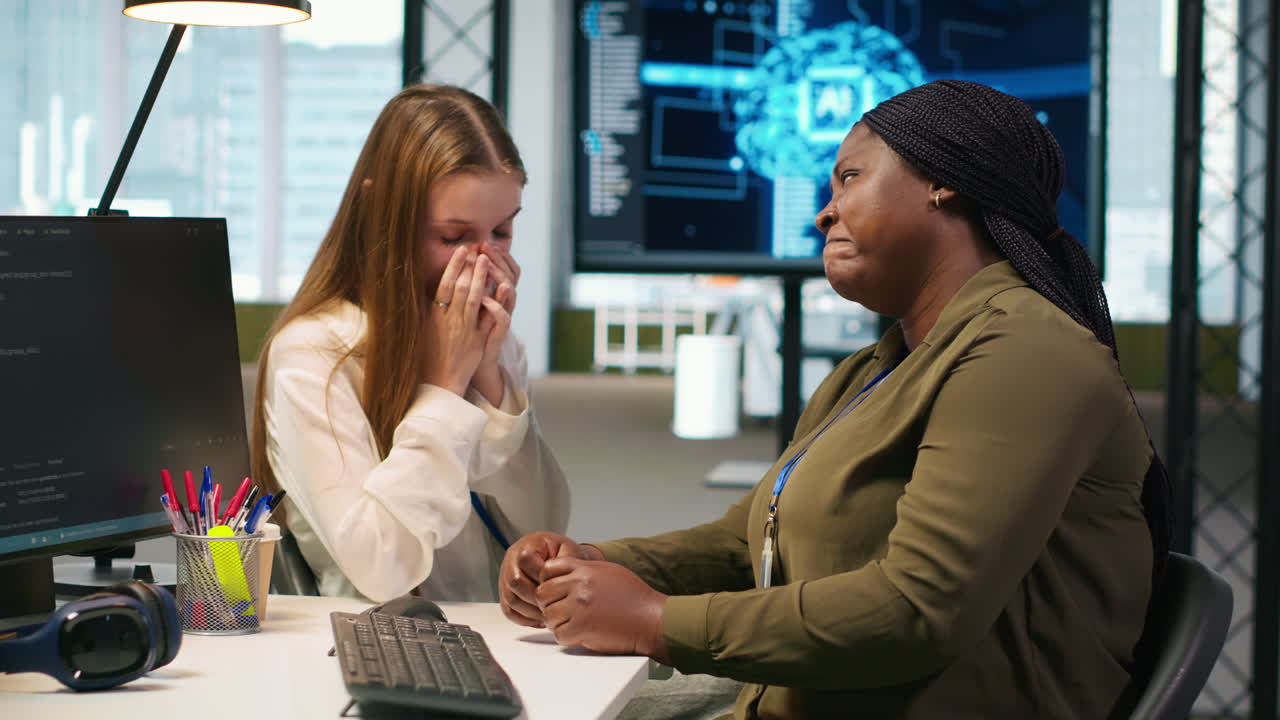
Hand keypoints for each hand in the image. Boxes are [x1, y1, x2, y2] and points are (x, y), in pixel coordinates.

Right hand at [420, 247, 494, 394]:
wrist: (439, 383)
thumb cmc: (426, 357)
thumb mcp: (420, 330)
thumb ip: (423, 309)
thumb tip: (422, 288)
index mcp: (434, 317)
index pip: (443, 285)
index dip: (453, 266)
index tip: (462, 251)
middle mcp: (449, 321)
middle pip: (460, 288)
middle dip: (470, 267)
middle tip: (477, 250)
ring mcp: (465, 330)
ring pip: (474, 299)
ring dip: (481, 278)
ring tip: (486, 261)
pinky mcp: (477, 341)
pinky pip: (488, 319)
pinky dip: (496, 302)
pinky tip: (502, 287)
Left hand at [471, 244, 520, 404]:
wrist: (472, 365)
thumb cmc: (465, 336)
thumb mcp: (465, 309)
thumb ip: (464, 289)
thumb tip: (454, 266)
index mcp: (493, 297)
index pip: (501, 269)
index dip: (493, 256)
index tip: (480, 242)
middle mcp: (501, 305)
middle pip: (508, 276)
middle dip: (496, 260)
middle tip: (486, 246)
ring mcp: (501, 319)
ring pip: (509, 294)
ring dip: (498, 278)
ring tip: (487, 265)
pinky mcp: (498, 334)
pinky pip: (503, 318)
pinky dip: (495, 307)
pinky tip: (484, 298)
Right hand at [499, 531, 599, 627]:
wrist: (558, 557)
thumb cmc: (564, 554)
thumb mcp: (569, 550)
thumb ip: (565, 562)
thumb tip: (558, 579)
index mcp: (527, 545)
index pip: (525, 561)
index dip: (541, 577)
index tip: (557, 587)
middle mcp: (512, 559)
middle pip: (515, 582)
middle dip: (536, 598)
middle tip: (554, 606)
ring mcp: (506, 576)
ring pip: (511, 599)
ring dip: (530, 611)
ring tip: (549, 615)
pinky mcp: (505, 592)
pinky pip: (509, 610)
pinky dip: (524, 619)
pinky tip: (539, 619)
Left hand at [536, 558, 668, 659]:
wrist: (651, 619)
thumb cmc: (634, 597)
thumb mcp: (609, 571)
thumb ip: (584, 569)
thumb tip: (564, 573)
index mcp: (585, 569)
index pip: (548, 569)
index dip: (548, 581)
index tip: (555, 591)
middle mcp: (579, 586)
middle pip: (543, 593)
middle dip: (549, 604)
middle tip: (561, 611)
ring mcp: (579, 607)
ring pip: (547, 616)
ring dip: (557, 622)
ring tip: (572, 623)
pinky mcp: (582, 628)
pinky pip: (559, 634)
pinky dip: (567, 636)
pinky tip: (580, 633)